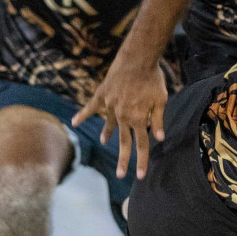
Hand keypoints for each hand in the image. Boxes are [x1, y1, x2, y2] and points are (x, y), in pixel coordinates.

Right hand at [72, 58, 168, 178]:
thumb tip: (160, 139)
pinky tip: (74, 122)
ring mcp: (110, 106)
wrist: (137, 60)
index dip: (142, 160)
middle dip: (124, 159)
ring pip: (109, 124)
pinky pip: (90, 107)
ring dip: (107, 135)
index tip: (141, 176)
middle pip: (124, 141)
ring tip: (104, 143)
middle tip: (121, 175)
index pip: (142, 144)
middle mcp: (123, 116)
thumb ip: (158, 120)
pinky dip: (82, 115)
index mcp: (138, 119)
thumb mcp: (161, 100)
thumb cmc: (152, 79)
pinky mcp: (102, 95)